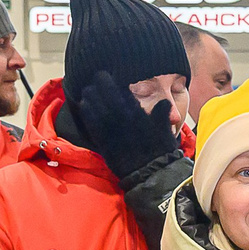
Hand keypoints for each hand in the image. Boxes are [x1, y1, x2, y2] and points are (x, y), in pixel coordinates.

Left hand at [71, 70, 182, 185]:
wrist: (149, 173)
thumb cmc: (160, 151)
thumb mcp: (164, 128)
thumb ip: (162, 112)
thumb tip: (163, 102)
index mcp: (135, 109)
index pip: (118, 85)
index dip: (112, 78)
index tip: (110, 75)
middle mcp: (119, 114)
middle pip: (102, 88)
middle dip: (99, 81)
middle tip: (99, 79)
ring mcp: (108, 125)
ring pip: (92, 100)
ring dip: (90, 93)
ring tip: (90, 90)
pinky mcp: (100, 137)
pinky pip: (88, 117)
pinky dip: (85, 108)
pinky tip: (84, 104)